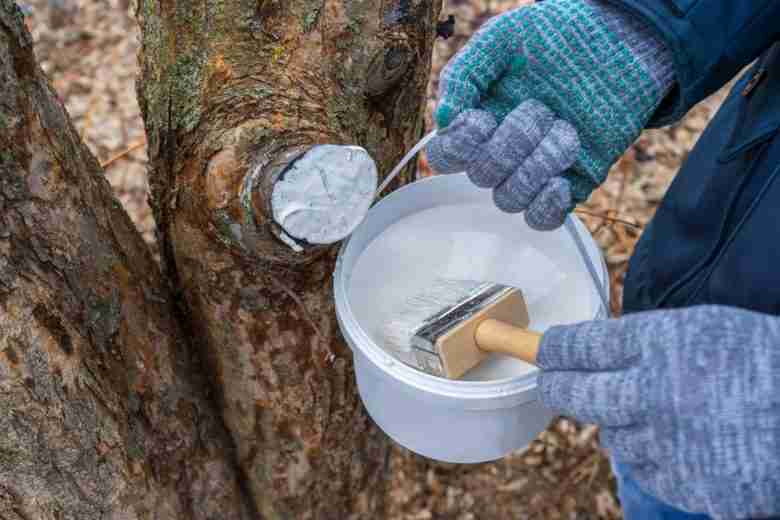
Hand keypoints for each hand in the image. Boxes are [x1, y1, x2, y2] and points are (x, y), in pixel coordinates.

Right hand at [426, 0, 672, 226]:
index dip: (458, 147)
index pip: (444, 157)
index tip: (483, 118)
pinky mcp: (569, 184)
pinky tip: (562, 178)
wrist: (624, 43)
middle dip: (511, 143)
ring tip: (566, 131)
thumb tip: (442, 121)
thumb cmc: (560, 35)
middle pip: (480, 177)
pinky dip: (546, 205)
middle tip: (540, 107)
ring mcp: (534, 170)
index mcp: (479, 119)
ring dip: (537, 165)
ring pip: (509, 199)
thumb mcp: (504, 39)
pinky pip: (541, 219)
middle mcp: (501, 150)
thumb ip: (465, 72)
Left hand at [537, 306, 779, 518]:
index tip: (545, 350)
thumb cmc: (765, 362)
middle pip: (577, 394)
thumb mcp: (705, 328)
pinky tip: (677, 441)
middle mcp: (656, 392)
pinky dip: (652, 455)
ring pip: (612, 436)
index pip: (582, 345)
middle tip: (551, 383)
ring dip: (619, 423)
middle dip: (556, 386)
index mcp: (662, 344)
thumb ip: (649, 340)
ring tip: (647, 412)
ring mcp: (670, 442)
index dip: (556, 348)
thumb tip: (595, 351)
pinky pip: (646, 468)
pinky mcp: (689, 483)